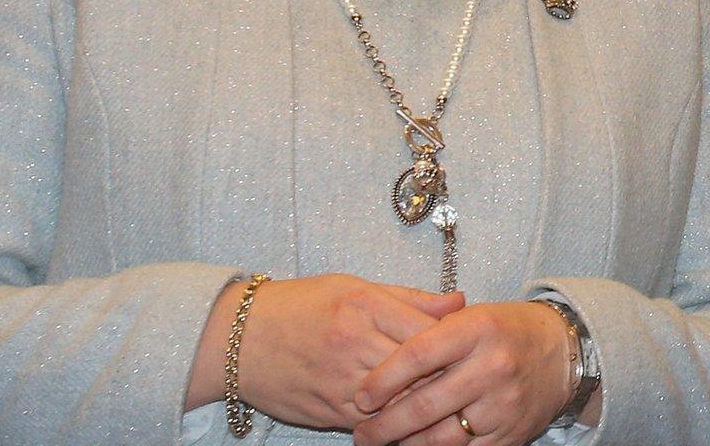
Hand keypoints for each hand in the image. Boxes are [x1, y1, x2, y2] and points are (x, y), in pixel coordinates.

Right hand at [187, 274, 465, 429]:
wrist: (239, 338)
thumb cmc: (300, 305)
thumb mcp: (354, 287)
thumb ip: (410, 298)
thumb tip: (459, 302)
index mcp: (364, 306)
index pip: (427, 331)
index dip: (455, 342)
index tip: (470, 346)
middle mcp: (354, 344)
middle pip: (419, 369)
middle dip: (448, 376)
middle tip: (470, 379)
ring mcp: (340, 381)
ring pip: (400, 401)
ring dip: (426, 404)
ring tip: (450, 403)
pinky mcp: (329, 410)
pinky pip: (374, 423)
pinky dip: (396, 423)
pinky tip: (412, 419)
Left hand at [352, 300, 575, 445]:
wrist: (562, 353)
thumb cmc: (505, 331)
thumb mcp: (472, 316)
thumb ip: (428, 332)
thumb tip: (377, 366)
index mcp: (479, 328)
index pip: (418, 354)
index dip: (383, 379)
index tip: (361, 396)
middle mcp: (493, 366)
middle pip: (425, 403)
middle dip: (384, 424)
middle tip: (362, 431)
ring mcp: (504, 404)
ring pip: (441, 436)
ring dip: (405, 443)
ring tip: (385, 441)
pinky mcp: (510, 433)